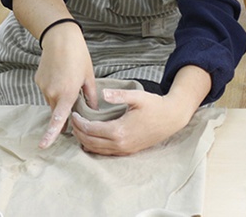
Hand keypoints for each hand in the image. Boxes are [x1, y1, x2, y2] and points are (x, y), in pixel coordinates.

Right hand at [35, 23, 95, 148]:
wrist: (60, 38)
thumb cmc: (79, 56)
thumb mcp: (89, 76)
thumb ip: (90, 96)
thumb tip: (93, 111)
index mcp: (67, 93)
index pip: (58, 119)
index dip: (51, 133)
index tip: (44, 145)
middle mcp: (52, 93)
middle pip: (57, 112)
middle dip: (64, 115)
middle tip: (76, 108)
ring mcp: (44, 87)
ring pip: (52, 102)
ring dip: (60, 100)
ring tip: (70, 82)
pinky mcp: (39, 81)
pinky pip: (47, 92)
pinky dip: (55, 90)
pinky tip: (62, 77)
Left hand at [70, 88, 192, 155]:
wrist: (172, 118)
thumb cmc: (155, 106)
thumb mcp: (138, 96)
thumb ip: (119, 95)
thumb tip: (104, 94)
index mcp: (119, 130)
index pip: (91, 130)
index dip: (79, 122)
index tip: (74, 114)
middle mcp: (120, 144)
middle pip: (90, 142)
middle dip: (78, 132)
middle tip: (74, 122)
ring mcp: (124, 150)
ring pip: (96, 150)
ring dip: (85, 141)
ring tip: (79, 130)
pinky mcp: (128, 151)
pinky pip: (106, 153)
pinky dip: (95, 147)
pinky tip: (92, 139)